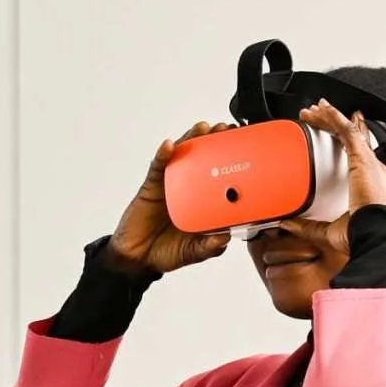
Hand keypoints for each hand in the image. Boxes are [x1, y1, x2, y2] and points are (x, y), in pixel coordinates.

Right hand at [107, 122, 233, 275]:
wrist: (137, 258)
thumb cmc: (166, 251)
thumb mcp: (194, 252)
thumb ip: (209, 247)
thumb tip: (224, 237)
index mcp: (204, 201)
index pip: (222, 175)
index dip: (234, 160)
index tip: (248, 147)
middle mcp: (190, 188)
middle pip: (204, 157)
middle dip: (216, 140)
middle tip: (228, 129)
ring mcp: (171, 184)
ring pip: (183, 156)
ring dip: (192, 139)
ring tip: (204, 128)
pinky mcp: (152, 186)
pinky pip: (158, 167)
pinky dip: (163, 154)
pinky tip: (169, 146)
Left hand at [273, 102, 385, 271]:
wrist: (376, 234)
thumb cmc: (362, 236)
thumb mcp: (328, 231)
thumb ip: (307, 227)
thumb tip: (287, 224)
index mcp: (370, 185)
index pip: (360, 156)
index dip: (351, 142)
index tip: (341, 135)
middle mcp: (372, 170)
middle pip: (354, 138)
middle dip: (336, 124)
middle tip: (320, 115)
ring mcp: (368, 162)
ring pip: (347, 131)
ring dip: (330, 118)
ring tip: (314, 109)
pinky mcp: (361, 158)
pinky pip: (346, 130)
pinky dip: (334, 118)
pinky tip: (322, 110)